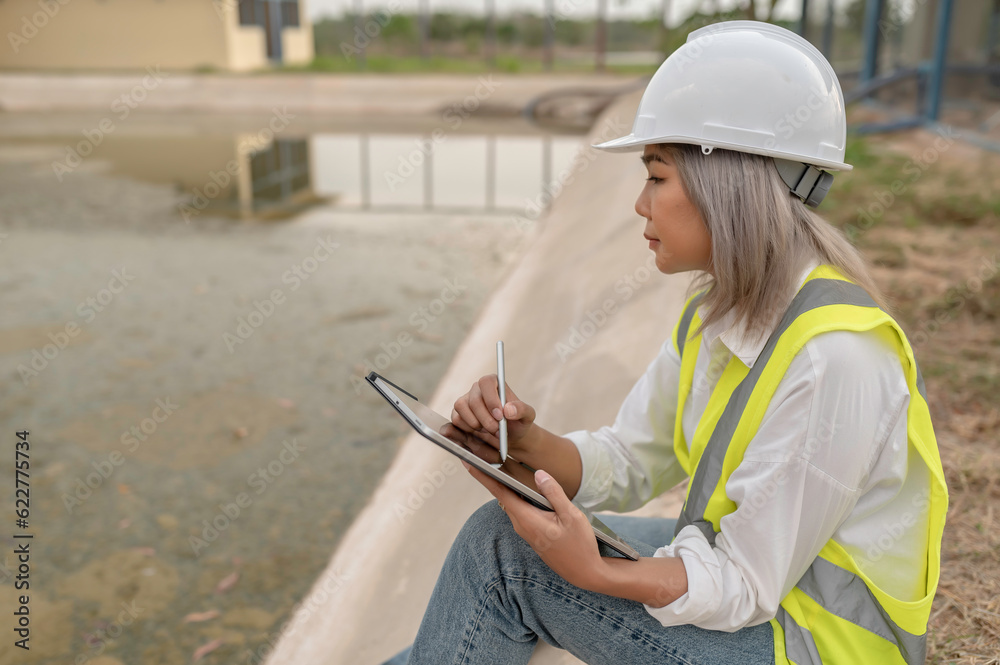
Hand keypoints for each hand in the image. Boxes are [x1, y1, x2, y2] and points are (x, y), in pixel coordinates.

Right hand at [451, 375, 536, 459]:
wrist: (510, 435)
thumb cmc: (518, 422)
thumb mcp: (528, 416)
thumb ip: (522, 409)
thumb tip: (508, 409)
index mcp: (494, 383)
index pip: (486, 382)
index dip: (491, 399)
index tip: (500, 416)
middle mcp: (478, 389)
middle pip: (474, 399)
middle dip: (486, 419)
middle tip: (497, 430)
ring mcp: (466, 400)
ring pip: (462, 408)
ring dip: (476, 424)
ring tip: (491, 430)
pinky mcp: (458, 413)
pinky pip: (457, 419)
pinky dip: (468, 429)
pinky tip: (481, 432)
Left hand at [464, 462, 605, 589]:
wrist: (585, 573)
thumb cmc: (580, 545)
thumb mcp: (571, 516)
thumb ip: (554, 493)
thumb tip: (538, 474)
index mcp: (528, 519)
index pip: (501, 493)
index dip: (484, 477)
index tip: (468, 463)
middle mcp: (522, 525)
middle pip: (503, 496)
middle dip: (492, 477)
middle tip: (481, 456)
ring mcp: (526, 530)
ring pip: (513, 503)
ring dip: (505, 486)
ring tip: (498, 465)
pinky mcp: (532, 533)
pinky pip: (521, 510)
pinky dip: (517, 496)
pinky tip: (520, 486)